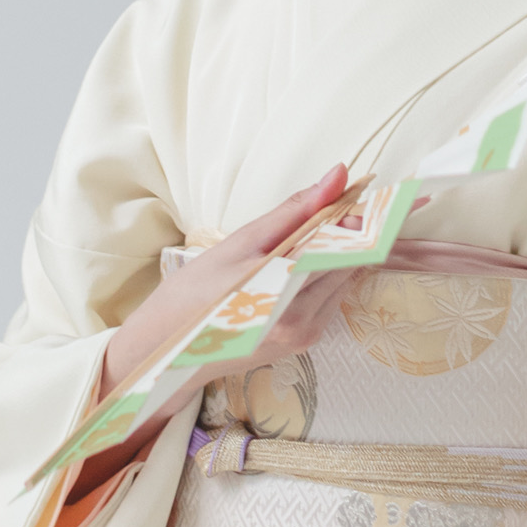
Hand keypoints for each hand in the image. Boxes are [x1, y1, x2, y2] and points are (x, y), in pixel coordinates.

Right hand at [82, 168, 351, 479]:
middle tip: (340, 200)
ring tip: (314, 228)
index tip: (361, 190)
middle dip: (351, 230)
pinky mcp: (304, 342)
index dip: (358, 217)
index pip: (347, 248)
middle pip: (352, 265)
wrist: (165, 351)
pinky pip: (330, 298)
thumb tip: (339, 175)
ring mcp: (307, 336)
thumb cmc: (191, 294)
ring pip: (344, 281)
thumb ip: (294, 211)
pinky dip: (326, 273)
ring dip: (340, 251)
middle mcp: (304, 323)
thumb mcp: (238, 244)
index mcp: (286, 296)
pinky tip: (302, 259)